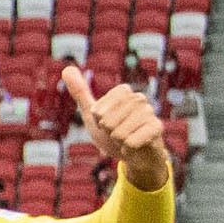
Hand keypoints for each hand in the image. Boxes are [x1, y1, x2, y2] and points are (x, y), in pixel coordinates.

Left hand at [65, 61, 170, 190]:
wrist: (134, 155)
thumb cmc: (113, 132)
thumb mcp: (92, 113)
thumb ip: (80, 92)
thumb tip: (66, 68)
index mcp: (123, 92)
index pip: (98, 109)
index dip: (98, 120)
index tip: (104, 121)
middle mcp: (139, 99)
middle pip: (107, 121)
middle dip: (107, 131)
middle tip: (116, 132)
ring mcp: (150, 113)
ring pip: (118, 132)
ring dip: (117, 140)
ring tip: (126, 138)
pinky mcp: (157, 128)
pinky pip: (130, 142)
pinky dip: (127, 148)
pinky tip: (134, 146)